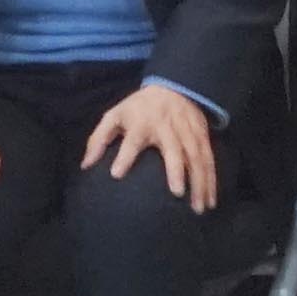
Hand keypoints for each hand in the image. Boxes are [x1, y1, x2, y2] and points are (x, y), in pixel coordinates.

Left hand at [83, 83, 219, 212]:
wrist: (173, 87)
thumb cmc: (139, 108)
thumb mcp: (115, 115)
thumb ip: (99, 139)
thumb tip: (85, 165)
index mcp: (142, 123)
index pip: (132, 140)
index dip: (125, 155)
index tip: (116, 174)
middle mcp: (167, 128)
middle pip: (174, 150)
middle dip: (177, 170)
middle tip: (177, 194)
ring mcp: (188, 133)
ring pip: (197, 158)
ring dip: (199, 182)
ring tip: (198, 208)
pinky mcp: (202, 137)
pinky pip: (209, 160)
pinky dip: (211, 180)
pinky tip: (210, 200)